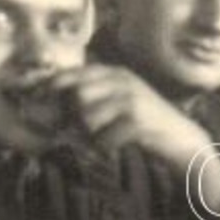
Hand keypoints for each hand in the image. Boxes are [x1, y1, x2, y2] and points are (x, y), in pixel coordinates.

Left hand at [48, 65, 212, 169]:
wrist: (181, 137)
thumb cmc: (145, 123)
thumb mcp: (121, 100)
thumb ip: (94, 95)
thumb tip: (52, 102)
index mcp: (116, 73)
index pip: (76, 73)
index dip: (54, 84)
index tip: (38, 97)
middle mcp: (123, 81)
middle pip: (79, 95)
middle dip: (76, 116)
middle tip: (84, 131)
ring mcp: (131, 99)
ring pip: (89, 117)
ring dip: (92, 134)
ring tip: (106, 137)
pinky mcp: (136, 120)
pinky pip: (104, 137)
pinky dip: (106, 146)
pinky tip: (118, 145)